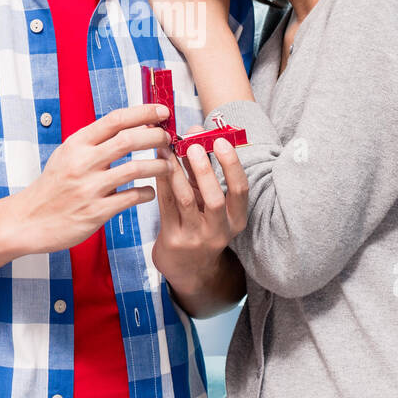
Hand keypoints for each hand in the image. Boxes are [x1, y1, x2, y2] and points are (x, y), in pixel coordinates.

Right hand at [17, 104, 172, 253]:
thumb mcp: (66, 155)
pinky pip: (131, 198)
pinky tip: (151, 191)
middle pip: (128, 140)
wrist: (28, 220)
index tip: (162, 111)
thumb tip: (127, 125)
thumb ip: (93, 141)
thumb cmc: (52, 186)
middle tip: (168, 138)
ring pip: (135, 169)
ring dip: (158, 165)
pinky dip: (147, 193)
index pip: (115, 119)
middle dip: (156, 137)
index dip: (143, 112)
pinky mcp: (95, 212)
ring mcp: (89, 188)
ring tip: (168, 165)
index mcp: (76, 144)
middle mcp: (83, 162)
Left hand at [150, 125, 249, 295]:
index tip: (221, 140)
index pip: (240, 190)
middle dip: (204, 169)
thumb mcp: (209, 200)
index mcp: (236, 219)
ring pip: (186, 201)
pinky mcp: (173, 240)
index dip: (231, 164)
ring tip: (168, 149)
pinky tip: (157, 164)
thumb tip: (197, 129)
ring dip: (177, 172)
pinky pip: (166, 206)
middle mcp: (220, 231)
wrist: (188, 268)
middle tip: (192, 144)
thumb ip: (204, 168)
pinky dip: (162, 182)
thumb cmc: (201, 223)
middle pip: (215, 198)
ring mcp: (196, 238)